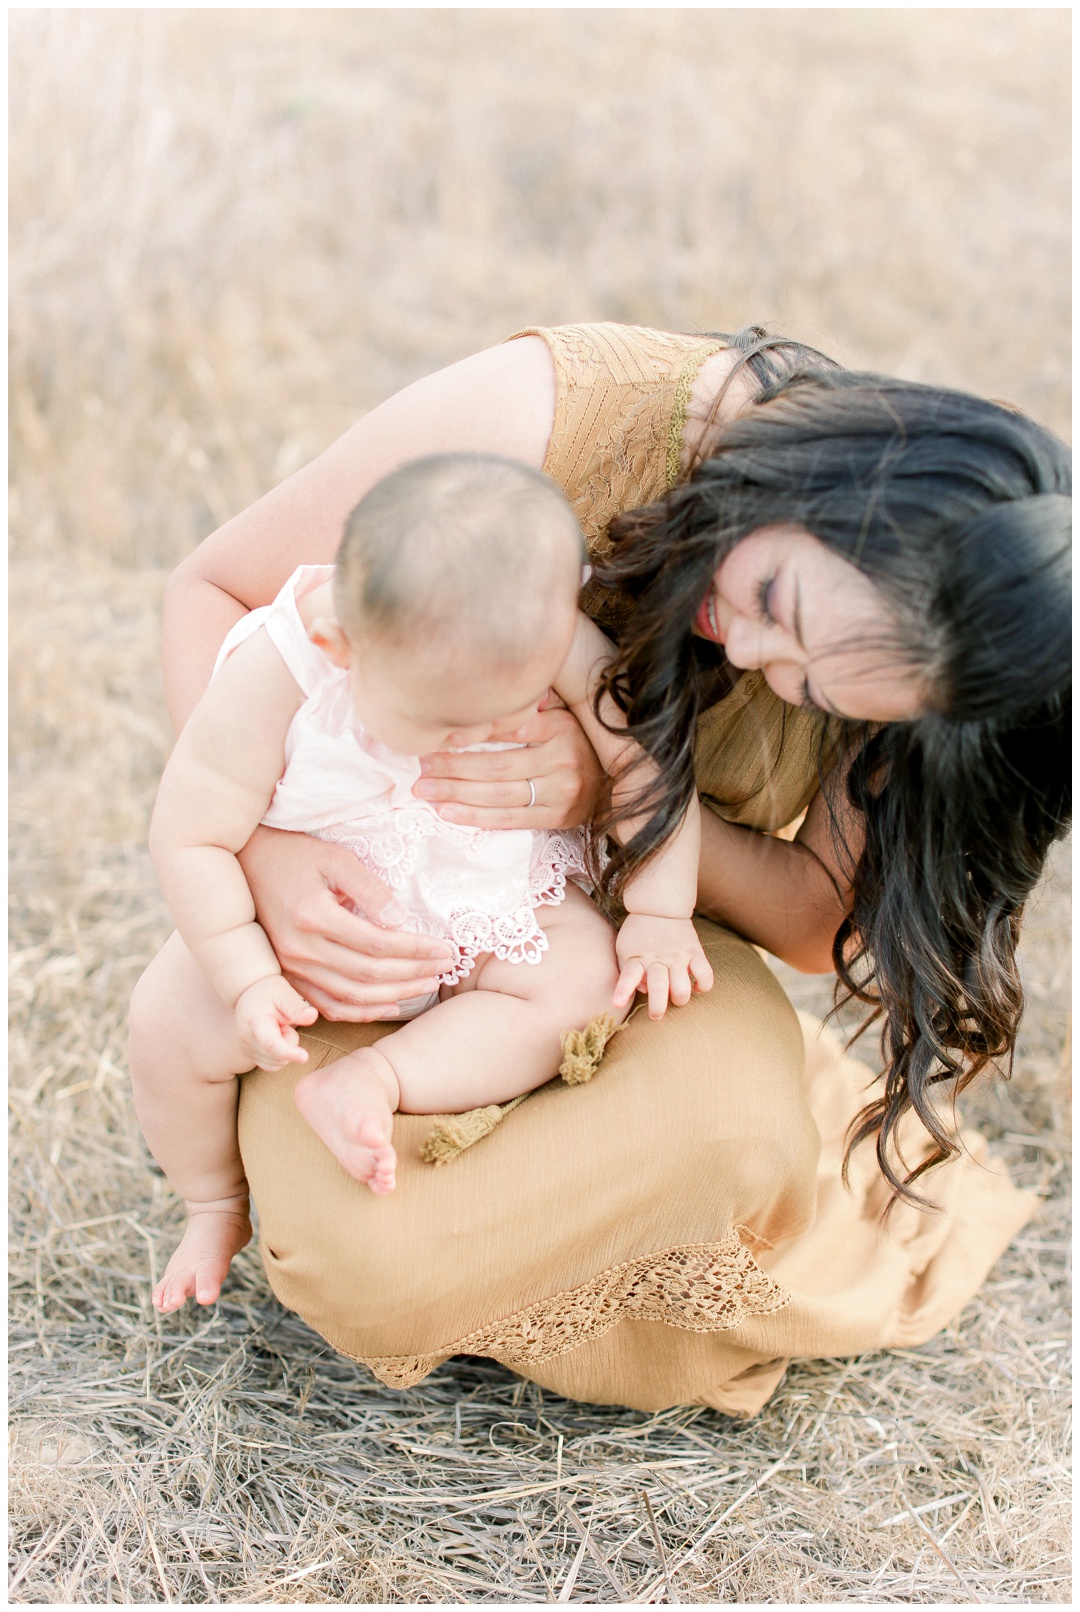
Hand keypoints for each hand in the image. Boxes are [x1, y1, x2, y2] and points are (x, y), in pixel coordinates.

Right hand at [235, 975, 319, 1071]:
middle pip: (279, 1056)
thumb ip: (297, 1008)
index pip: (271, 1043)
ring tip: (278, 1027)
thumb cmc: (270, 992)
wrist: (250, 993)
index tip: (305, 1057)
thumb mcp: (285, 994)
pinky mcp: (250, 1055)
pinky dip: (280, 1055)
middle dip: (290, 1041)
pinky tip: (276, 1037)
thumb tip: (312, 1016)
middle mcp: (247, 1040)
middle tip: (284, 1022)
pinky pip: (273, 1065)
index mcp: (255, 1023)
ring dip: (285, 1048)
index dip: (288, 1052)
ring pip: (277, 1063)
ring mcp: (247, 1050)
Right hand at [238, 825, 454, 1021]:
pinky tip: (390, 1006)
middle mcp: (300, 949)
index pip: (378, 943)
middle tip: (446, 969)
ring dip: (394, 996)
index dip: (416, 950)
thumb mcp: (333, 858)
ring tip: (427, 986)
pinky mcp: (287, 977)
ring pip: (351, 997)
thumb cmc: (294, 856)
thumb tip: (399, 919)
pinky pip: (328, 1006)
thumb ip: (368, 888)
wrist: (245, 866)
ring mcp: (291, 968)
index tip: (445, 948)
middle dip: (414, 974)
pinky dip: (361, 1012)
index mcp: (314, 916)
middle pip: (369, 974)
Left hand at [412, 701, 604, 829]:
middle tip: (420, 768)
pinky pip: (510, 819)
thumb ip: (531, 706)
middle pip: (496, 766)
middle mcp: (562, 760)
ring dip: (456, 793)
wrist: (618, 781)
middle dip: (452, 768)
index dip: (469, 734)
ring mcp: (561, 792)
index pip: (507, 730)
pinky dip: (476, 817)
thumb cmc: (578, 743)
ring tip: (424, 791)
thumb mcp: (562, 716)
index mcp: (560, 728)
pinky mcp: (558, 817)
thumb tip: (495, 692)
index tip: (436, 736)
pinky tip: (448, 813)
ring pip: (498, 794)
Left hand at [613, 914, 714, 1020]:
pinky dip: (703, 985)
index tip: (616, 1003)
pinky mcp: (695, 952)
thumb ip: (628, 970)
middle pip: (659, 988)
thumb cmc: (638, 934)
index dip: (623, 991)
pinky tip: (696, 988)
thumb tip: (643, 990)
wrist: (658, 907)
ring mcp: (678, 957)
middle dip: (658, 1007)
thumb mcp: (624, 949)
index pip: (628, 976)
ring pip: (682, 987)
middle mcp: (658, 960)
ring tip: (677, 999)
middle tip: (656, 1015)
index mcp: (637, 959)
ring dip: (680, 999)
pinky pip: (705, 973)